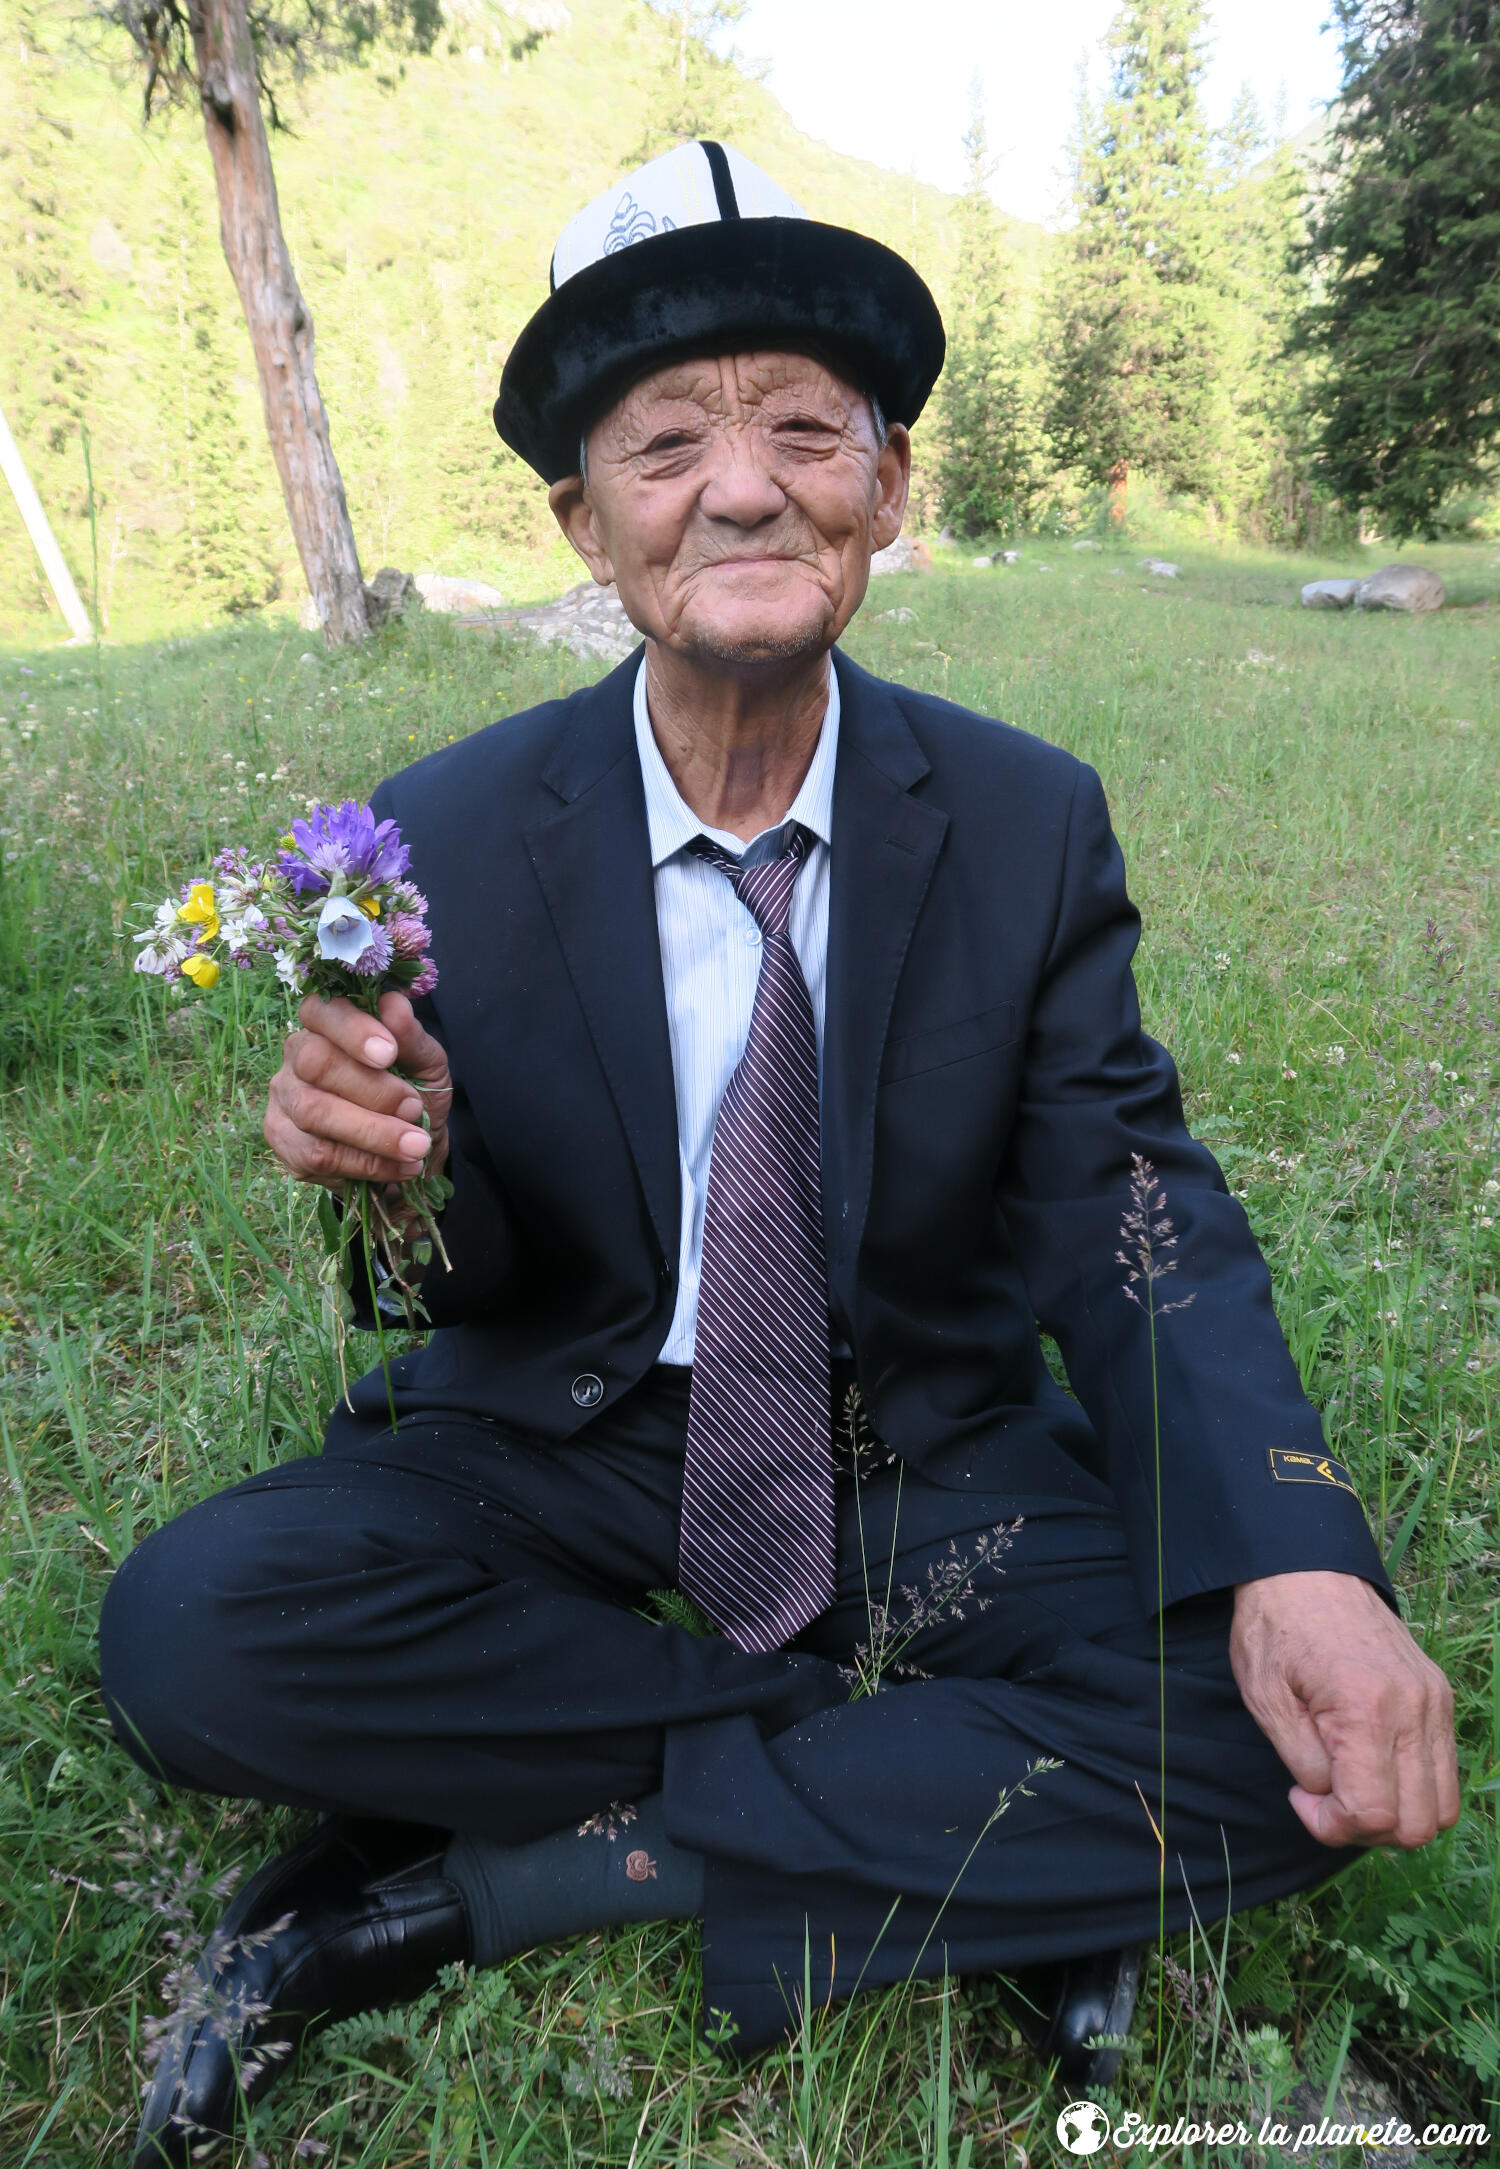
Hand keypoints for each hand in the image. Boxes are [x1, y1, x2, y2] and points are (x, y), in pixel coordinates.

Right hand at [264, 991, 452, 1189]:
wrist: (411, 1152)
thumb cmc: (415, 1096)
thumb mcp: (427, 1066)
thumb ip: (411, 1038)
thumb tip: (394, 1005)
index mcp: (326, 1026)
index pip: (320, 1011)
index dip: (352, 1029)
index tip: (389, 1054)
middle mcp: (295, 1058)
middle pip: (314, 1062)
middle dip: (370, 1089)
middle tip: (413, 1108)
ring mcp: (284, 1102)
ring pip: (314, 1112)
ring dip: (373, 1133)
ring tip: (417, 1145)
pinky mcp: (285, 1145)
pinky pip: (318, 1155)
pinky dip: (367, 1163)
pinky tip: (402, 1166)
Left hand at [1230, 1569, 1458, 1848]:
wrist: (1305, 1568)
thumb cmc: (1275, 1629)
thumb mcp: (1266, 1700)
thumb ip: (1304, 1764)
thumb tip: (1333, 1802)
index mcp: (1366, 1708)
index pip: (1373, 1813)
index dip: (1332, 1826)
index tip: (1300, 1799)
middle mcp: (1415, 1709)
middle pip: (1418, 1824)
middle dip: (1366, 1829)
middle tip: (1323, 1798)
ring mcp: (1434, 1702)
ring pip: (1442, 1806)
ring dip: (1396, 1815)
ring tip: (1349, 1785)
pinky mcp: (1439, 1696)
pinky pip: (1445, 1771)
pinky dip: (1414, 1788)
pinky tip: (1371, 1765)